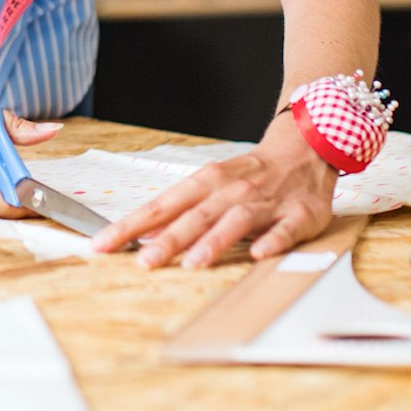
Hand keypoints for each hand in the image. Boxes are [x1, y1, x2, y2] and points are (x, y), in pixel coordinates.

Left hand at [91, 114, 337, 267]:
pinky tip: (258, 253)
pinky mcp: (299, 214)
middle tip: (145, 262)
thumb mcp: (212, 184)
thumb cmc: (252, 173)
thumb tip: (143, 236)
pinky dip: (272, 240)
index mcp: (206, 182)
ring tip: (193, 263)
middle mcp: (232, 190)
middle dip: (169, 239)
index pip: (162, 206)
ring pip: (236, 221)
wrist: (306, 147)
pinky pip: (285, 229)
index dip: (132, 225)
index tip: (103, 244)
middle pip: (195, 215)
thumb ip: (181, 211)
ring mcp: (266, 201)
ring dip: (214, 241)